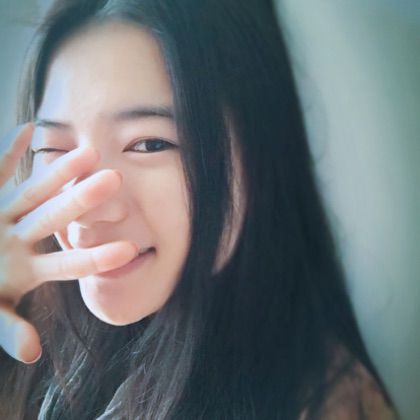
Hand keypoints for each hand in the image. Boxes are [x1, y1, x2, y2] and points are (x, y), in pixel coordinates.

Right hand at [0, 124, 137, 363]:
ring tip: (87, 152)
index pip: (68, 264)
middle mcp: (21, 238)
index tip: (130, 250)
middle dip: (83, 200)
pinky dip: (8, 153)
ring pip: (33, 192)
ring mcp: (3, 217)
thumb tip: (32, 353)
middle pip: (56, 218)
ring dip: (57, 172)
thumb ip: (8, 330)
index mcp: (27, 269)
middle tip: (117, 180)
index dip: (95, 257)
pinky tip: (29, 129)